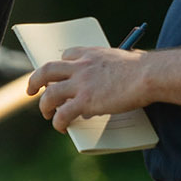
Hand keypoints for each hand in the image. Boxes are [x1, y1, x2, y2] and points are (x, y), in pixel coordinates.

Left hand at [28, 46, 152, 132]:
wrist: (149, 75)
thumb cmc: (144, 70)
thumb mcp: (124, 61)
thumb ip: (111, 70)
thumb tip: (110, 85)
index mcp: (91, 53)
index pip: (67, 55)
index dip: (60, 66)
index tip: (58, 74)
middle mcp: (81, 65)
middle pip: (47, 70)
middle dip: (35, 81)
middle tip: (31, 90)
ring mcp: (81, 83)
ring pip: (50, 94)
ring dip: (44, 105)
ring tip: (46, 113)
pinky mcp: (85, 101)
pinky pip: (62, 113)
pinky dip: (58, 121)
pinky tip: (61, 127)